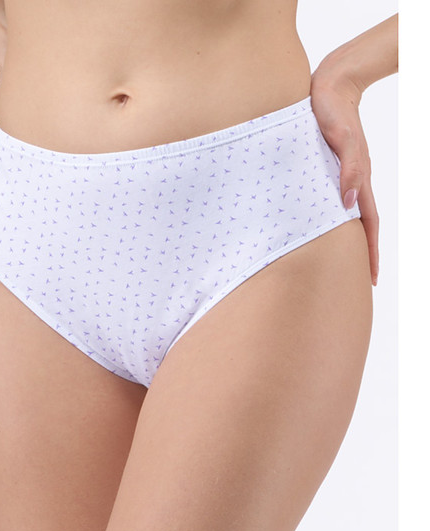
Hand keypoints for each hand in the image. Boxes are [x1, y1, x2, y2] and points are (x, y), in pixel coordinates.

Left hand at [310, 68, 378, 286]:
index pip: (368, 223)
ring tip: (345, 260)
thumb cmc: (331, 108)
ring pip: (349, 213)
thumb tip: (349, 202)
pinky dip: (335, 217)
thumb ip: (349, 167)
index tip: (370, 276)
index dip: (370, 251)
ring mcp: (343, 174)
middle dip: (363, 252)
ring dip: (350, 237)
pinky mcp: (331, 167)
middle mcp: (353, 181)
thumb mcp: (342, 137)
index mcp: (358, 178)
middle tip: (360, 278)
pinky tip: (326, 224)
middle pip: (361, 224)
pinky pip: (336, 198)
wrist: (331, 84)